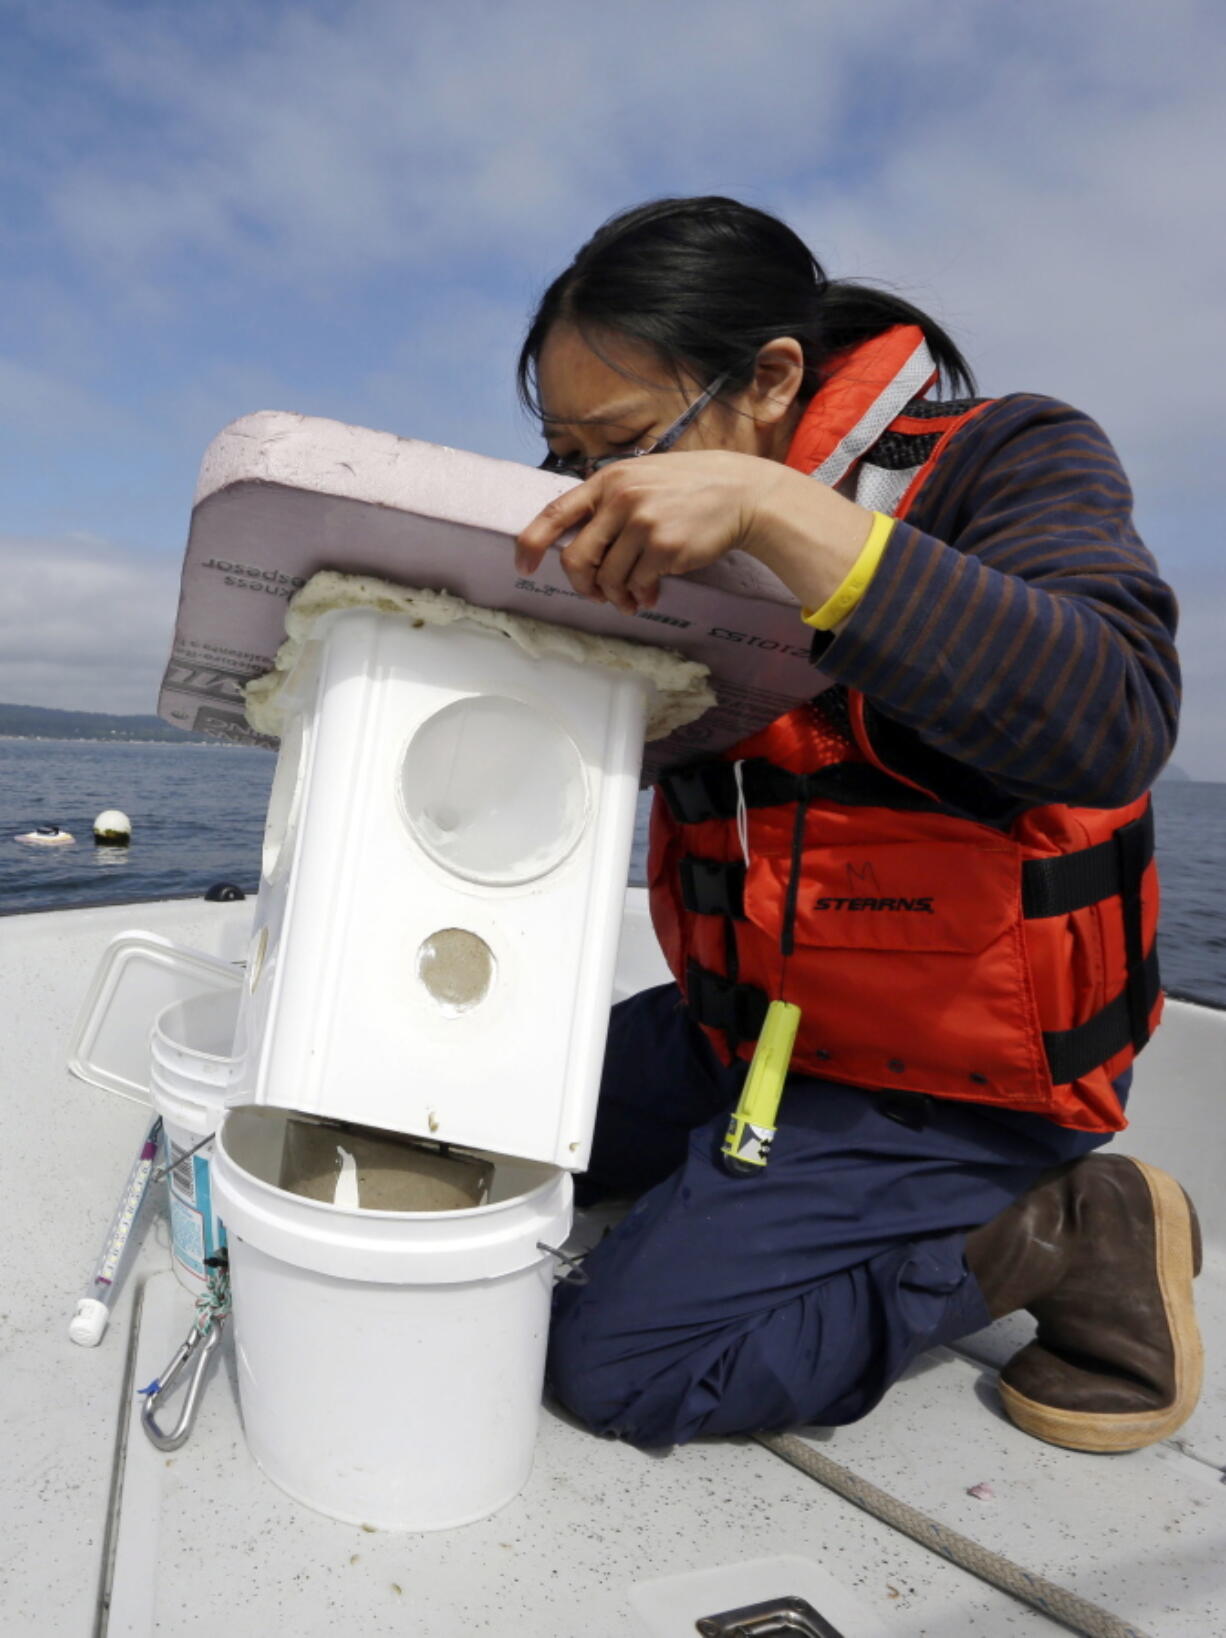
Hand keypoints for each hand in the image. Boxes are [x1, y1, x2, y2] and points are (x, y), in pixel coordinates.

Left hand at [514, 450, 784, 614]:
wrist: (740, 493)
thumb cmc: (689, 488)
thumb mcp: (642, 476)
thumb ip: (609, 502)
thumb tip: (578, 546)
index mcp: (608, 480)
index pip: (555, 513)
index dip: (532, 544)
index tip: (523, 567)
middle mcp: (620, 498)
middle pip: (577, 558)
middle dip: (582, 584)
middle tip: (596, 595)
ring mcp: (641, 522)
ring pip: (608, 577)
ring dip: (617, 595)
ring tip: (632, 597)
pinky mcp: (663, 547)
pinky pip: (637, 585)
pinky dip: (640, 596)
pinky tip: (652, 593)